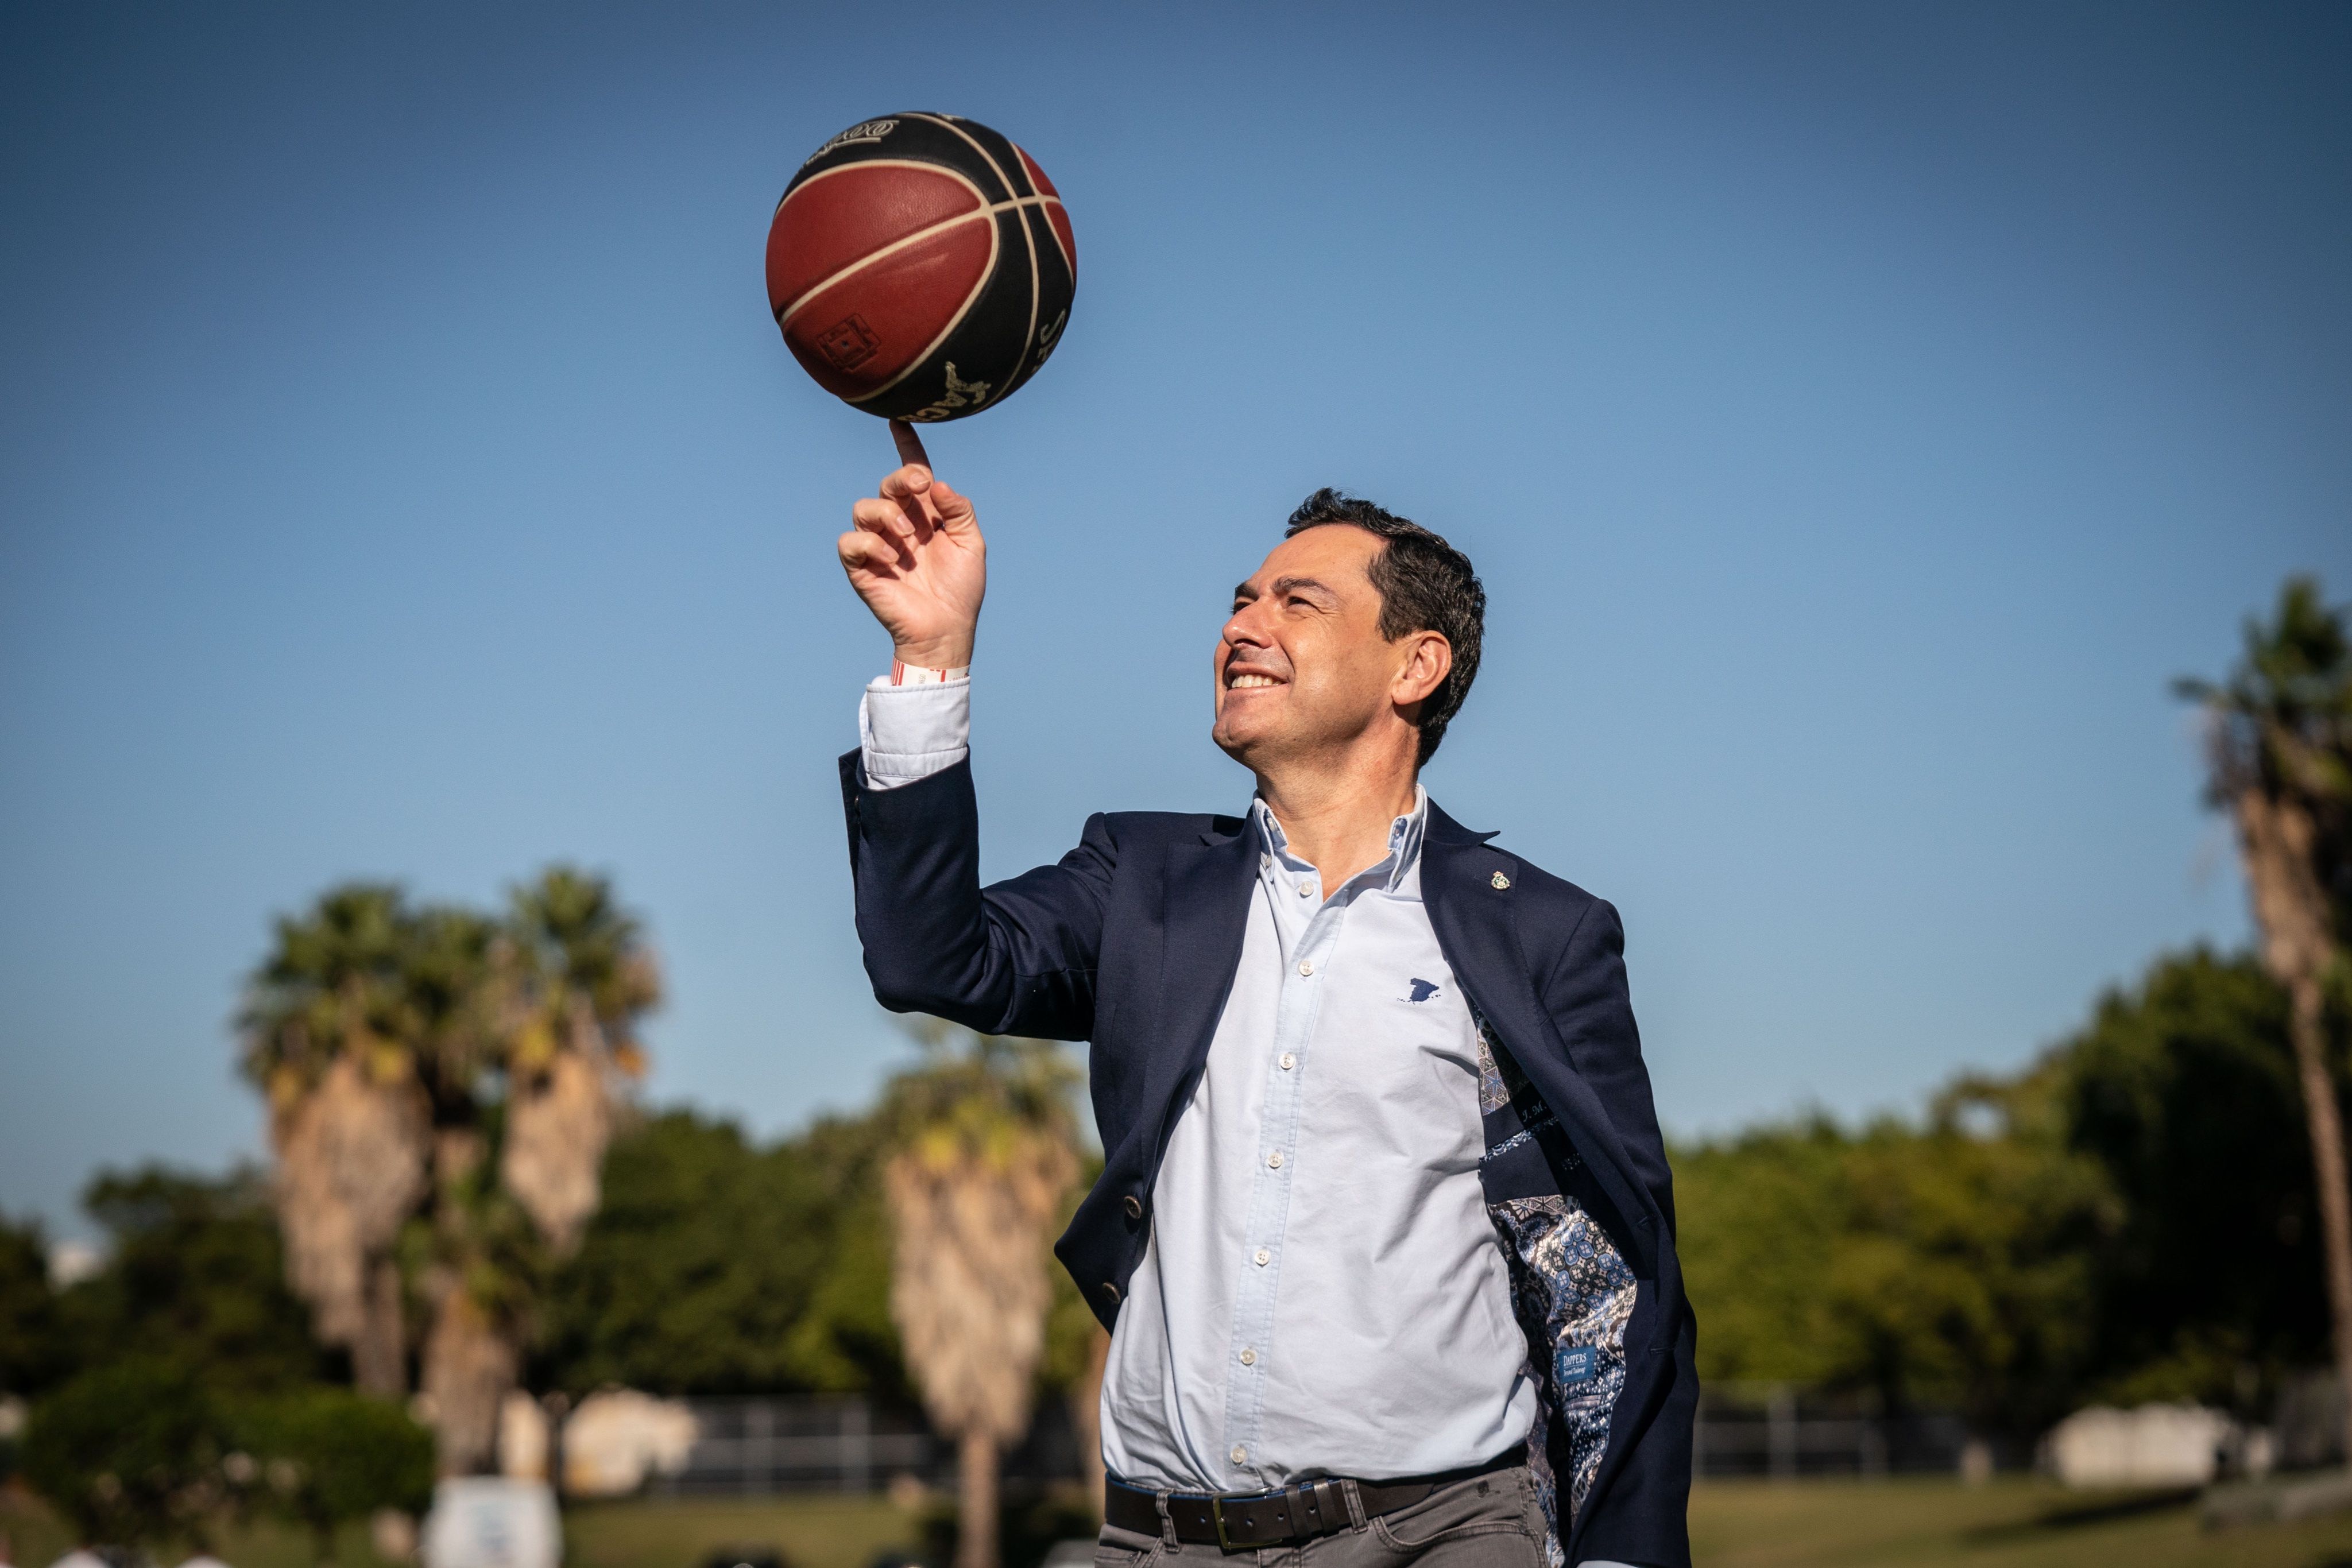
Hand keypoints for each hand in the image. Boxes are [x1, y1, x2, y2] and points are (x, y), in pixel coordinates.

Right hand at [838, 458, 985, 670]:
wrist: (946, 628)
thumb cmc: (961, 589)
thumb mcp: (971, 543)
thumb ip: (958, 510)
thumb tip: (936, 484)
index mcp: (926, 514)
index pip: (912, 473)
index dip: (906, 446)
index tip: (899, 420)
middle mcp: (899, 524)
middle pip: (888, 484)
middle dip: (902, 479)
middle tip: (921, 490)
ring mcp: (878, 544)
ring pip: (864, 507)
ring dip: (887, 515)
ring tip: (909, 538)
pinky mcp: (861, 566)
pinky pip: (849, 541)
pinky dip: (869, 543)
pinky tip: (891, 558)